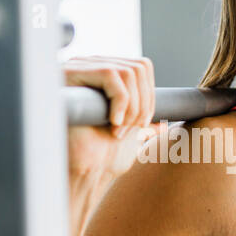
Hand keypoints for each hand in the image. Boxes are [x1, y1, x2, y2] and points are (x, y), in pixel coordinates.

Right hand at [64, 56, 158, 178]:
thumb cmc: (98, 156)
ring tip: (119, 130)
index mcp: (103, 76)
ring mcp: (80, 67)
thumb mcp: (128, 137)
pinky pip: (111, 75)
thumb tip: (163, 125)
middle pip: (139, 67)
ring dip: (132, 106)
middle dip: (143, 103)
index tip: (142, 125)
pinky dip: (120, 101)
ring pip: (128, 71)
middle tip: (132, 129)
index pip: (141, 68)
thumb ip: (142, 127)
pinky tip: (112, 122)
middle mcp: (91, 65)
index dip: (149, 96)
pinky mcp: (72, 73)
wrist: (77, 169)